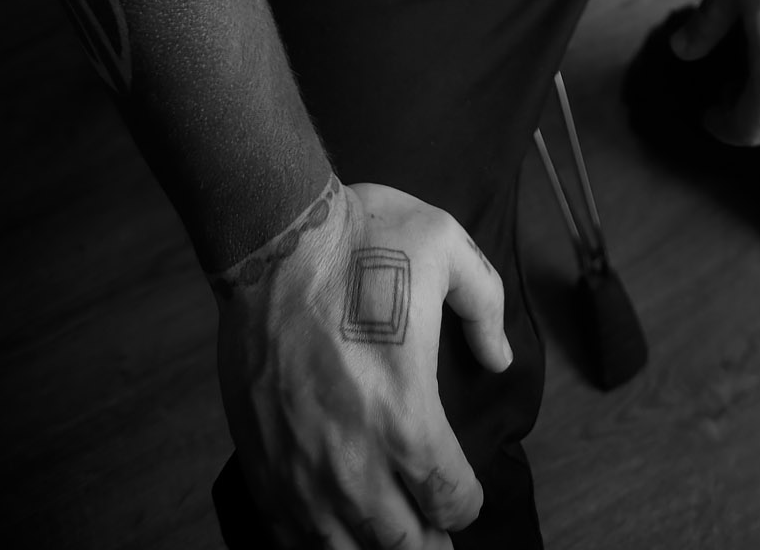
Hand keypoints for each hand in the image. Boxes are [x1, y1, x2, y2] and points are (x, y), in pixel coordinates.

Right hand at [215, 175, 511, 549]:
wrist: (275, 239)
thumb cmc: (362, 240)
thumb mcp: (448, 247)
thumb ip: (485, 307)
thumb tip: (498, 358)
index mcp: (407, 418)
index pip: (449, 501)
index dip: (465, 505)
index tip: (464, 496)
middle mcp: (354, 460)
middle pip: (401, 543)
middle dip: (425, 541)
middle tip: (431, 532)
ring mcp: (301, 468)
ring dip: (371, 546)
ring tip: (386, 536)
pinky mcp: (261, 461)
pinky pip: (286, 534)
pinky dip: (313, 542)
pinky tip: (329, 531)